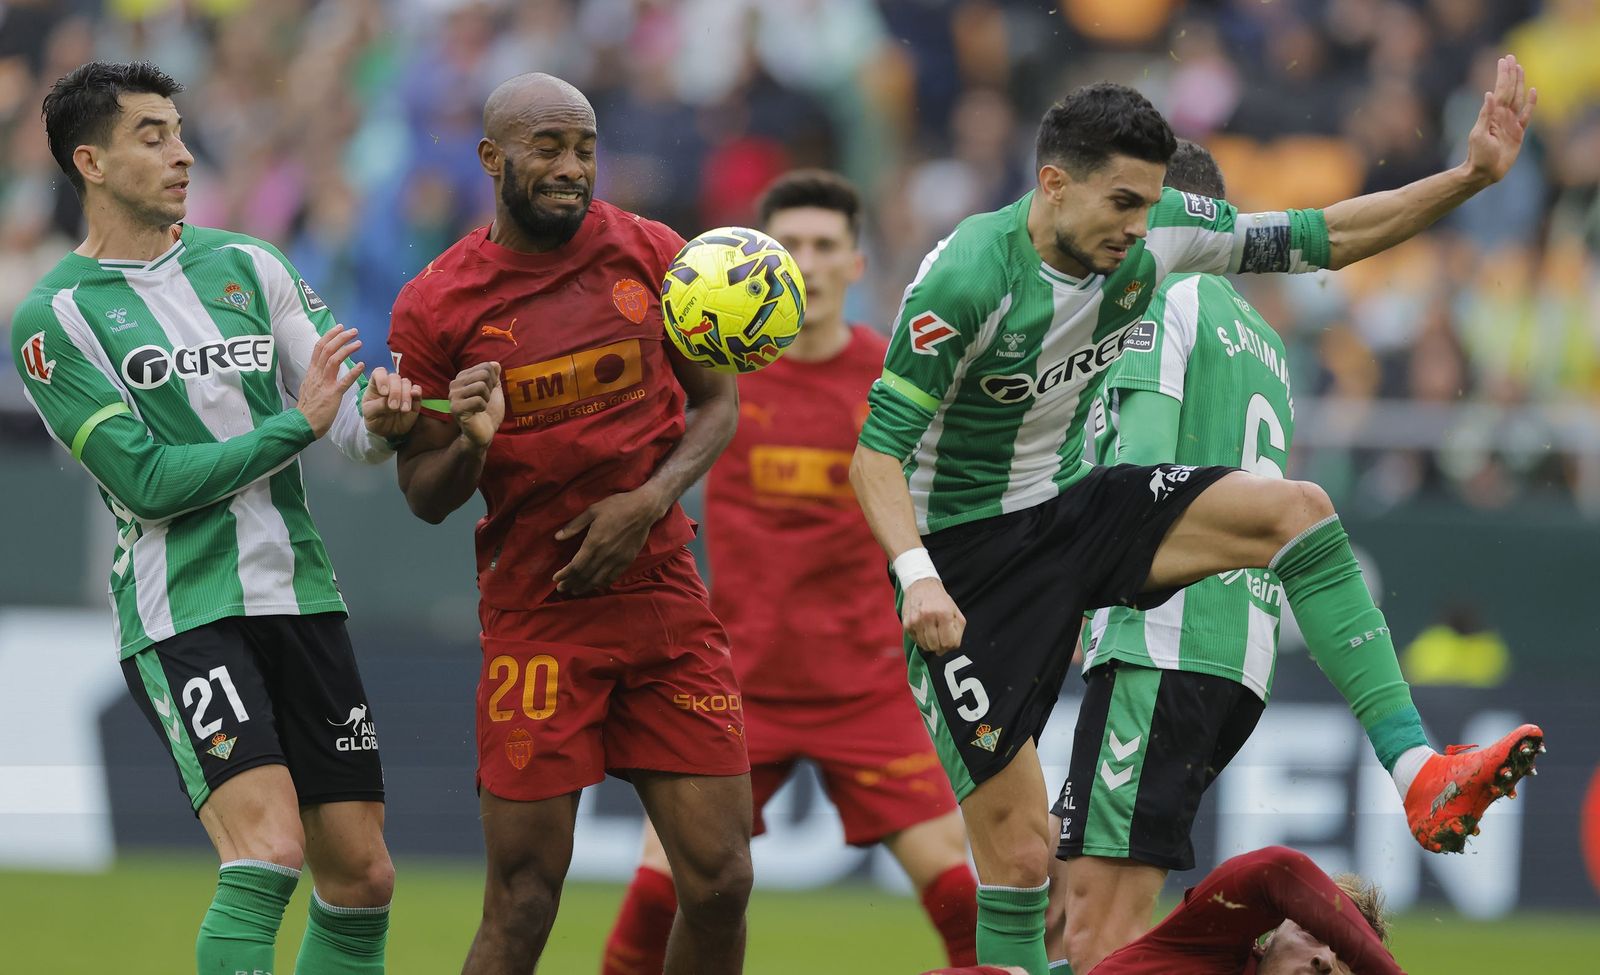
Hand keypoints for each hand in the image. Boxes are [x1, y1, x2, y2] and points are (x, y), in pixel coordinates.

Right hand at [296, 324, 364, 437]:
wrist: (302, 424)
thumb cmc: (308, 408)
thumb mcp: (309, 386)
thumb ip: (316, 376)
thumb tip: (321, 368)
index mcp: (312, 372)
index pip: (319, 348)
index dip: (329, 335)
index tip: (339, 328)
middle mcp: (317, 374)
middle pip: (327, 349)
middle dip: (340, 337)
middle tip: (353, 330)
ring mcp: (324, 384)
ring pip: (334, 360)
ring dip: (347, 349)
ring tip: (359, 343)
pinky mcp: (332, 395)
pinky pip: (344, 381)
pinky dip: (353, 372)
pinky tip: (362, 365)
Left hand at [362, 366, 420, 439]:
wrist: (385, 430)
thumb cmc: (374, 418)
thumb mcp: (370, 413)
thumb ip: (379, 405)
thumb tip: (393, 402)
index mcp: (376, 384)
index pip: (379, 372)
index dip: (382, 379)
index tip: (384, 393)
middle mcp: (390, 384)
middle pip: (395, 377)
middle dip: (395, 392)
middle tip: (393, 407)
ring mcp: (402, 389)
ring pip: (406, 383)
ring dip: (405, 395)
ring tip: (403, 409)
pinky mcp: (414, 398)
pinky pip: (417, 389)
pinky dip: (417, 392)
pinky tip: (414, 396)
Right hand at [450, 362, 503, 448]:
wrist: (485, 432)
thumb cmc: (489, 411)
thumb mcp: (494, 390)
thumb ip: (494, 375)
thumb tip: (495, 364)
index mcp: (462, 377)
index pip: (485, 366)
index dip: (493, 381)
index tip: (487, 393)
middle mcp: (455, 384)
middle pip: (483, 374)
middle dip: (490, 389)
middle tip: (485, 401)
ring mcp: (453, 396)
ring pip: (480, 386)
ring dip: (486, 399)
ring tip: (481, 407)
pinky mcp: (455, 408)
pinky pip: (478, 400)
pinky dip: (483, 407)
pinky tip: (477, 413)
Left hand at [552, 487, 667, 593]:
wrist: (643, 509)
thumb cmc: (616, 506)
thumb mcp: (592, 511)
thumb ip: (574, 526)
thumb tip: (557, 537)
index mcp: (594, 542)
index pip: (576, 566)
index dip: (565, 574)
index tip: (556, 578)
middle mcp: (604, 555)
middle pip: (585, 575)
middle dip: (571, 583)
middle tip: (562, 588)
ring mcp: (617, 559)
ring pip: (598, 579)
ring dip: (585, 587)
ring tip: (575, 591)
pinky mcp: (627, 561)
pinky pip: (612, 577)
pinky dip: (602, 583)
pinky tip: (595, 586)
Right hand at [902, 577, 965, 654]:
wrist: (921, 585)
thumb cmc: (941, 600)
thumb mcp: (956, 612)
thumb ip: (957, 632)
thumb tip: (946, 650)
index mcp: (944, 614)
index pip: (948, 643)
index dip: (950, 645)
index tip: (949, 639)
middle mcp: (928, 617)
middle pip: (935, 646)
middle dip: (940, 646)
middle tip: (941, 637)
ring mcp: (915, 621)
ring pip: (924, 646)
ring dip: (930, 643)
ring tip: (932, 632)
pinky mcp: (906, 624)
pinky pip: (916, 641)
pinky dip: (921, 639)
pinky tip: (924, 629)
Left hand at [1463, 54, 1536, 184]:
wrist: (1484, 172)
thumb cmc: (1478, 155)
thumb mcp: (1479, 134)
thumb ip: (1485, 114)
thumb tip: (1489, 94)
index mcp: (1492, 114)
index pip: (1499, 90)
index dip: (1503, 75)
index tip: (1504, 60)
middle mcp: (1502, 115)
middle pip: (1509, 90)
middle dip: (1510, 74)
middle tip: (1511, 57)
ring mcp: (1511, 122)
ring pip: (1518, 98)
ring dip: (1519, 83)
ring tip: (1520, 68)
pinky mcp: (1518, 132)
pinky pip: (1527, 114)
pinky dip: (1531, 103)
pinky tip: (1533, 90)